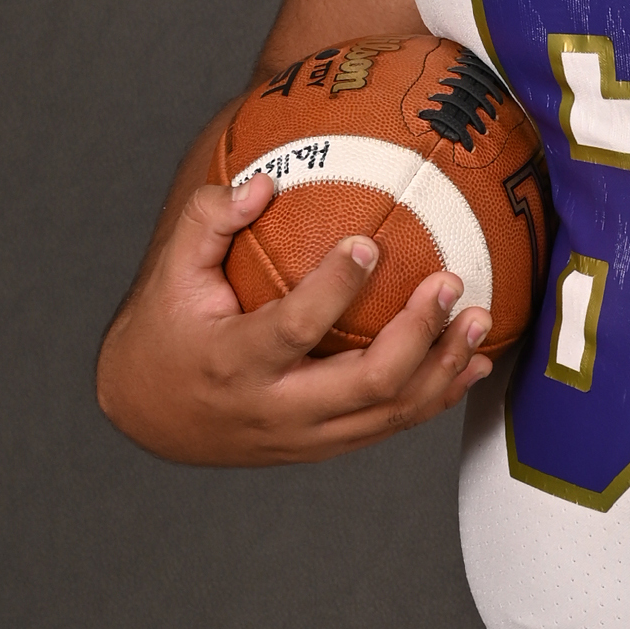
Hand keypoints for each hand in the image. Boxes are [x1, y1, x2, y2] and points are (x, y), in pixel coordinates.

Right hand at [96, 167, 494, 464]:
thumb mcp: (171, 271)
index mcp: (234, 361)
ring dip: (443, 367)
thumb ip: (210, 219)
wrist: (150, 413)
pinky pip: (391, 426)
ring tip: (479, 317)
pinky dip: (438, 396)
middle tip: (450, 282)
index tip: (370, 243)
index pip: (294, 327)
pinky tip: (472, 362)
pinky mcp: (325, 446)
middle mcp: (275, 408)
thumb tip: (265, 183)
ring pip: (390, 412)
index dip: (336, 287)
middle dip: (418, 333)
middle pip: (365, 381)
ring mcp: (305, 435)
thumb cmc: (167, 328)